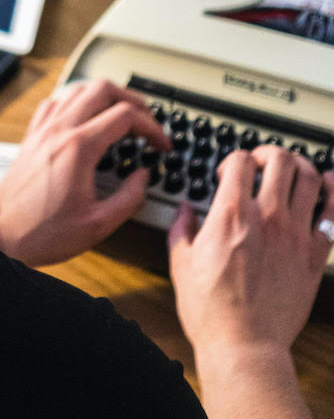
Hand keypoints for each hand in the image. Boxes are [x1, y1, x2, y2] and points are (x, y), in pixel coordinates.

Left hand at [0, 78, 169, 265]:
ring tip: (121, 113)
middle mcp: (59, 131)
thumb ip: (129, 198)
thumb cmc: (43, 232)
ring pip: (79, 89)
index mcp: (78, 148)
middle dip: (133, 99)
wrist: (2, 234)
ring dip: (105, 95)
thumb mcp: (98, 225)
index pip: (125, 116)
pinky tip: (85, 116)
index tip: (160, 144)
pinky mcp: (33, 135)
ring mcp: (43, 129)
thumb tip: (143, 176)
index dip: (152, 127)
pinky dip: (76, 101)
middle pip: (103, 88)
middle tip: (147, 119)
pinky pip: (56, 101)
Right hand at [169, 146, 333, 354]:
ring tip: (292, 170)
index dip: (234, 159)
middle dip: (269, 153)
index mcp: (231, 215)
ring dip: (300, 166)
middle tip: (262, 163)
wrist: (245, 346)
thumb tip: (184, 213)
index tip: (229, 172)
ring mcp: (294, 235)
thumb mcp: (182, 264)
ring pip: (309, 178)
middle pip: (279, 160)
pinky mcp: (314, 256)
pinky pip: (332, 215)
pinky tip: (329, 186)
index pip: (240, 161)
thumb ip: (182, 229)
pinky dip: (332, 194)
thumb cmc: (213, 311)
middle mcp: (266, 217)